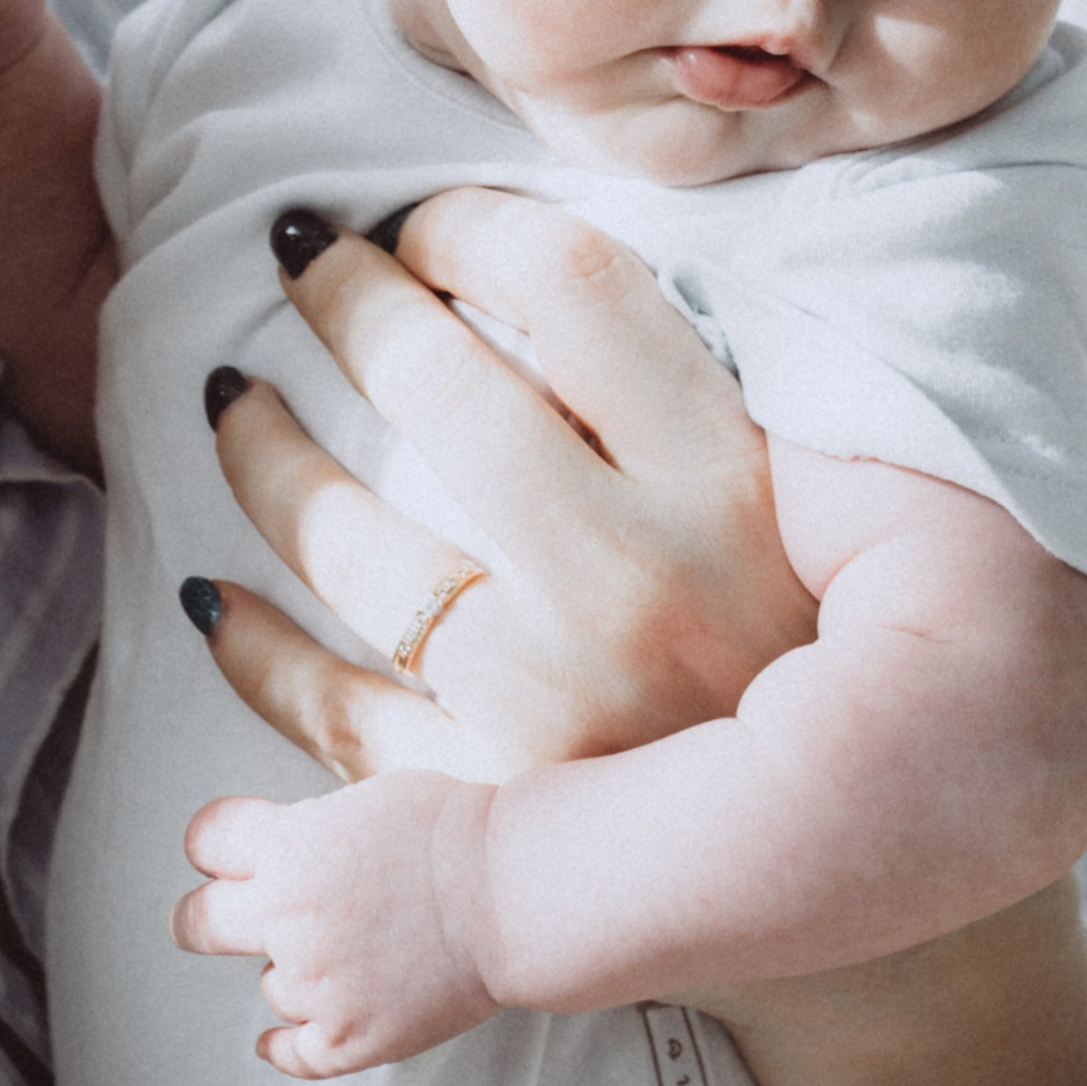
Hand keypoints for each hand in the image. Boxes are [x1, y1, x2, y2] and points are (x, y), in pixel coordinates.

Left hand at [175, 765, 499, 1071]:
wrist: (509, 896)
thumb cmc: (453, 834)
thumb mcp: (361, 801)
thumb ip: (308, 831)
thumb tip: (287, 848)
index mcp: (287, 847)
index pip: (207, 842)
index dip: (213, 848)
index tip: (219, 855)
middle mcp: (287, 917)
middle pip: (199, 922)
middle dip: (200, 919)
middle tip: (204, 921)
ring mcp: (315, 983)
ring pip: (271, 986)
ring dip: (297, 973)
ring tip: (350, 954)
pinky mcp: (349, 1038)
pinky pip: (293, 1054)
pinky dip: (284, 1048)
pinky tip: (278, 1042)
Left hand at [184, 189, 816, 780]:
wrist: (872, 864)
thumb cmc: (835, 642)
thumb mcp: (812, 496)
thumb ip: (699, 380)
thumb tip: (525, 259)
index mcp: (736, 483)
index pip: (571, 282)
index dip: (471, 222)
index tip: (425, 221)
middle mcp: (643, 588)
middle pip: (441, 384)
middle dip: (348, 295)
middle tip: (308, 260)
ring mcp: (556, 710)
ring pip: (349, 541)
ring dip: (263, 453)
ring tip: (237, 402)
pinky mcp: (496, 812)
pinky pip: (327, 712)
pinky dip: (251, 647)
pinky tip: (213, 595)